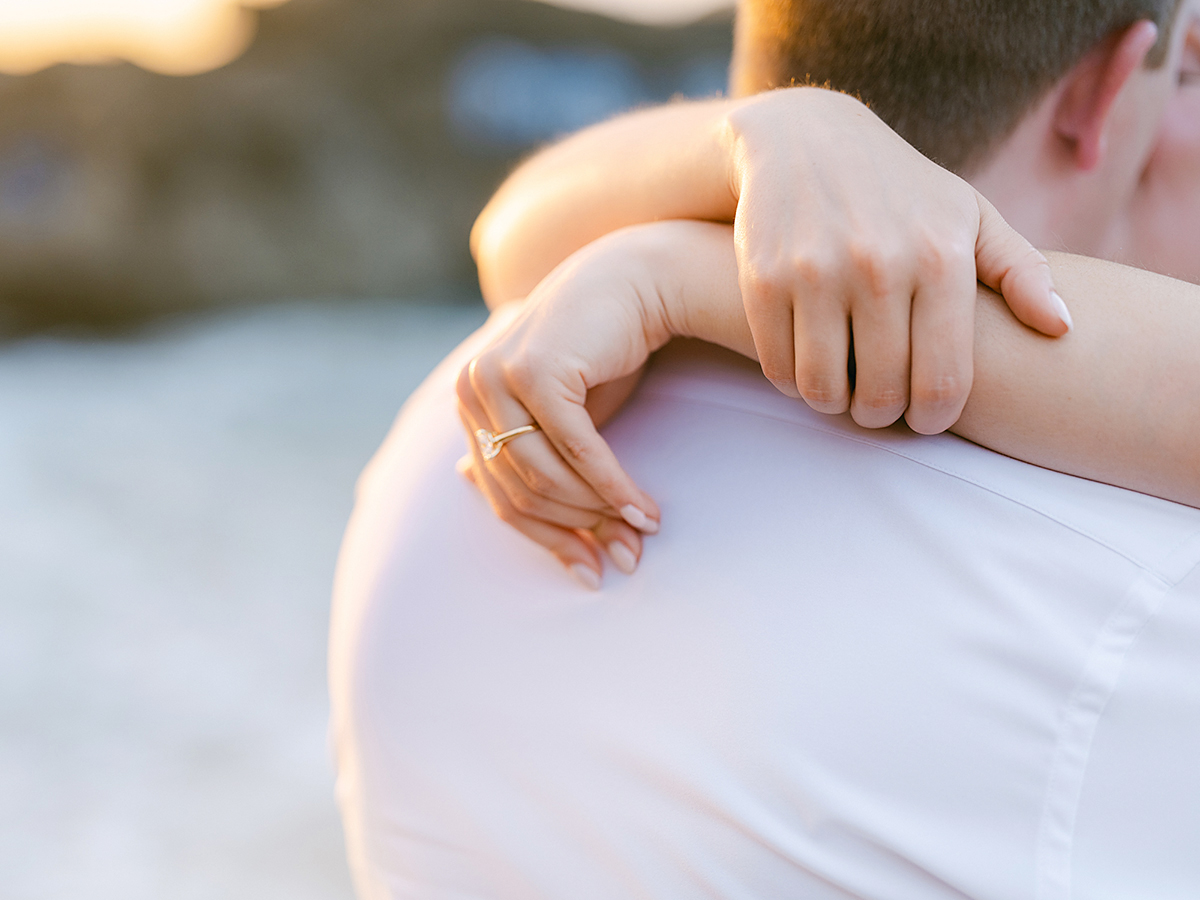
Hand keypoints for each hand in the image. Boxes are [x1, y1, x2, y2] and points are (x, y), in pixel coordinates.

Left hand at [456, 233, 667, 588]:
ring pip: (546, 478)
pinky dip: (613, 486)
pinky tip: (643, 508)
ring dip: (599, 513)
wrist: (635, 281)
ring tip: (641, 531)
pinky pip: (577, 451)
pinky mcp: (537, 373)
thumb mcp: (559, 409)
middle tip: (627, 557)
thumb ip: (521, 446)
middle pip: (521, 492)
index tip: (591, 570)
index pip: (499, 494)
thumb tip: (464, 478)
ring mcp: (499, 379)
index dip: (547, 539)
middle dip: (579, 533)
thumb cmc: (600, 350)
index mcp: (469, 403)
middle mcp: (472, 390)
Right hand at [723, 87, 1071, 433]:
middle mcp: (879, 265)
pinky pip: (779, 367)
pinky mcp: (763, 279)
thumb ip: (1021, 271)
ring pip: (823, 389)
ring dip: (833, 403)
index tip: (925, 417)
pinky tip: (807, 363)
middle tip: (880, 406)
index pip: (943, 381)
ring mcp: (815, 272)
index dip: (933, 418)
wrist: (803, 138)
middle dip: (882, 415)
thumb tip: (1062, 329)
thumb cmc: (899, 188)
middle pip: (881, 394)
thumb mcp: (968, 214)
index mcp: (939, 256)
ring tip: (842, 388)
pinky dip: (792, 380)